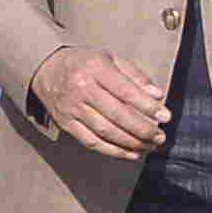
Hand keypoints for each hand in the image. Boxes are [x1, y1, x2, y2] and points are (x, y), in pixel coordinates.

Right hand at [31, 45, 170, 156]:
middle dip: (142, 129)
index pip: (125, 91)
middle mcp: (81, 88)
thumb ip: (135, 75)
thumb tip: (157, 96)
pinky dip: (113, 151)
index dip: (147, 106)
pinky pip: (91, 142)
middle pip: (116, 115)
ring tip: (149, 146)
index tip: (165, 117)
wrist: (45, 68)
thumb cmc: (85, 63)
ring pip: (105, 132)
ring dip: (131, 143)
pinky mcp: (65, 122)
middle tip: (160, 137)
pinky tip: (131, 153)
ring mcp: (71, 107)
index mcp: (95, 68)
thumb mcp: (110, 59)